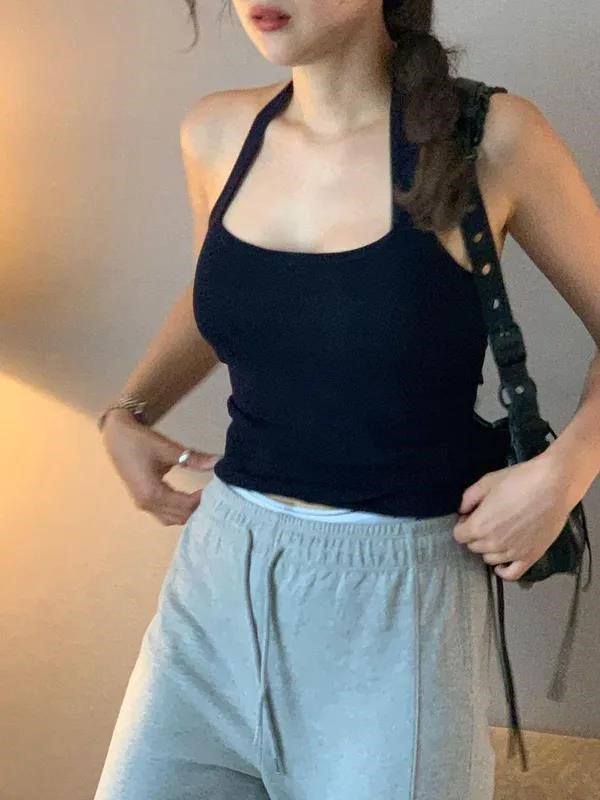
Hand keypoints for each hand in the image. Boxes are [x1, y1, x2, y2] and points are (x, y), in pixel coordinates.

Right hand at [101, 409, 220, 525]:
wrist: (116, 436)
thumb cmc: (140, 441)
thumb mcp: (167, 448)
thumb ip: (193, 459)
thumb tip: (218, 461)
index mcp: (152, 494)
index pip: (186, 505)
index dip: (204, 499)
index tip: (219, 488)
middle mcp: (147, 505)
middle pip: (180, 516)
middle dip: (198, 508)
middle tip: (216, 494)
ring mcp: (143, 505)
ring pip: (172, 519)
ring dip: (188, 511)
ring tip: (205, 497)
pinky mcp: (143, 501)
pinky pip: (164, 514)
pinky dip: (178, 510)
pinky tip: (191, 499)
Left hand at [452, 453, 574, 580]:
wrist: (554, 486)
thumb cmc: (519, 480)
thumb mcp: (486, 482)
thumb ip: (468, 498)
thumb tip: (462, 511)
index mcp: (479, 526)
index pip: (459, 535)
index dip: (463, 524)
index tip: (472, 515)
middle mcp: (493, 544)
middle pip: (473, 546)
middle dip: (476, 534)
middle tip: (488, 521)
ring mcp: (512, 553)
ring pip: (489, 558)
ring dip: (489, 548)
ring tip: (499, 533)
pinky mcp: (530, 557)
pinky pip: (511, 574)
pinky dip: (503, 570)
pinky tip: (503, 561)